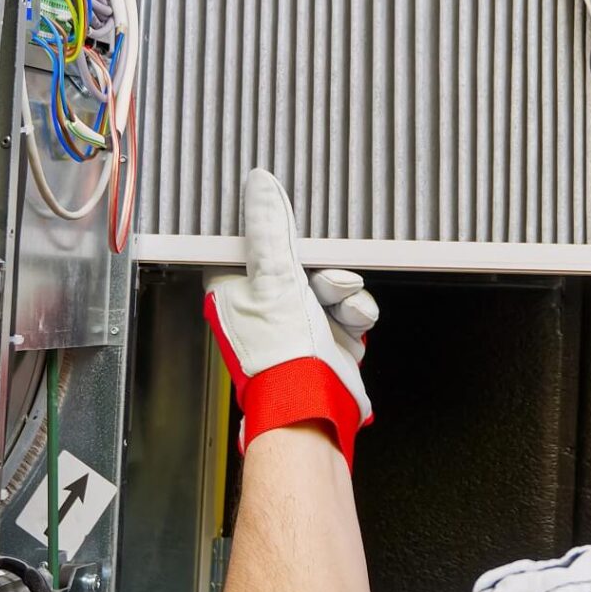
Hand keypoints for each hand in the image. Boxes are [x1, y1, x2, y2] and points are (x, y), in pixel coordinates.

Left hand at [204, 169, 378, 467]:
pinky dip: (355, 313)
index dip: (272, 231)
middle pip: (298, 261)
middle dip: (321, 265)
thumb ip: (270, 230)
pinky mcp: (328, 338)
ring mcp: (297, 324)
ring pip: (329, 283)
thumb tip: (260, 185)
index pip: (250, 245)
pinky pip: (349, 308)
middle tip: (324, 273)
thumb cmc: (279, 355)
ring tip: (340, 302)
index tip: (288, 221)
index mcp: (235, 292)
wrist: (314, 407)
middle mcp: (264, 307)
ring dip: (342, 290)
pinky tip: (352, 322)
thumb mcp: (275, 277)